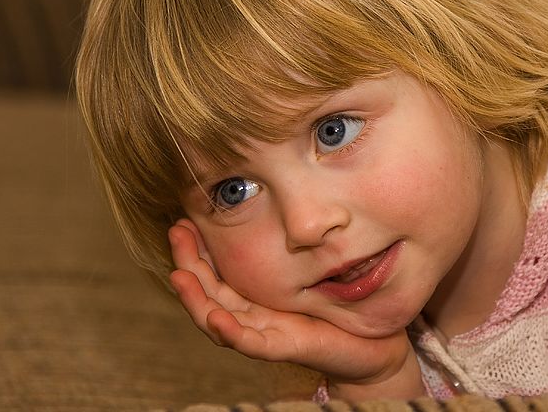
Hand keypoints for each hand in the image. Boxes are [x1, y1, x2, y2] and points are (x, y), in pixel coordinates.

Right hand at [168, 219, 423, 397]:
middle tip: (175, 231)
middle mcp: (254, 315)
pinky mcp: (285, 347)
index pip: (215, 271)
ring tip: (179, 275)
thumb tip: (277, 199)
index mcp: (255, 296)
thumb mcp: (312, 266)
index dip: (196, 248)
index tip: (183, 217)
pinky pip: (252, 343)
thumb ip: (292, 242)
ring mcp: (267, 333)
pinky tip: (216, 318)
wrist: (373, 345)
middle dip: (188, 263)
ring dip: (196, 299)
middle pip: (208, 292)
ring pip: (218, 319)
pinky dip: (231, 333)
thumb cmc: (340, 304)